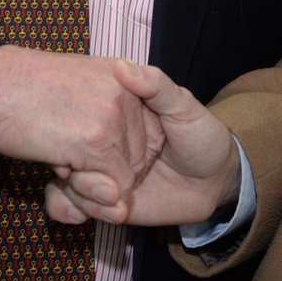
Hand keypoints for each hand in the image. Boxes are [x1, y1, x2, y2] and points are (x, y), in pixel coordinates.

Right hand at [0, 47, 163, 196]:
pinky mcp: (95, 142)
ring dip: (91, 183)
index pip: (149, 134)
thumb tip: (122, 163)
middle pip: (139, 160)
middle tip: (67, 152)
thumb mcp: (80, 86)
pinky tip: (58, 161)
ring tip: (62, 154)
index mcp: (126, 75)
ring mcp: (114, 117)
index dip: (121, 153)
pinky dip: (83, 191)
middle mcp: (129, 94)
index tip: (87, 145)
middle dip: (106, 172)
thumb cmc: (26, 88)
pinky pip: (108, 190)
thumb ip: (107, 116)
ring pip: (124, 179)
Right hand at [45, 60, 239, 226]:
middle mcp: (104, 141)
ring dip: (78, 192)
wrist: (215, 184)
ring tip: (110, 198)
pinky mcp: (105, 199)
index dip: (70, 125)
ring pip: (65, 179)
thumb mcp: (183, 106)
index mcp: (116, 112)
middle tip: (89, 175)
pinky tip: (89, 214)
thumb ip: (155, 86)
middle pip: (66, 149)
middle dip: (70, 165)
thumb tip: (121, 66)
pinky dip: (69, 209)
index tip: (76, 139)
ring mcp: (102, 170)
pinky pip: (71, 204)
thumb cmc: (202, 136)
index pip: (78, 112)